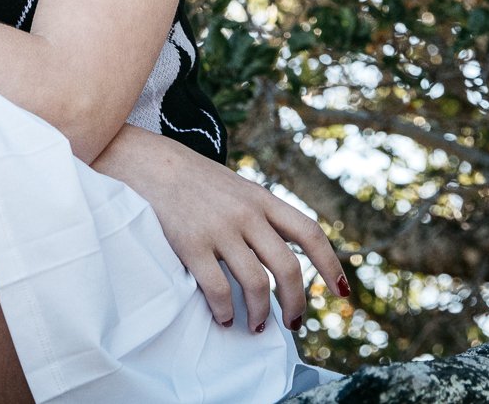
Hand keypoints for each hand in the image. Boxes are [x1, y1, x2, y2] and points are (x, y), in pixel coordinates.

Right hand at [91, 125, 347, 331]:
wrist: (147, 162)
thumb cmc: (191, 179)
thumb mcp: (235, 187)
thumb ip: (259, 213)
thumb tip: (283, 253)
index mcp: (261, 198)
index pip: (309, 233)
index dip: (331, 265)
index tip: (341, 292)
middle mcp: (246, 214)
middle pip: (288, 267)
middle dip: (296, 303)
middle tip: (293, 323)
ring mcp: (219, 229)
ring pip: (256, 284)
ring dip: (260, 314)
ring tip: (255, 326)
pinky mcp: (191, 244)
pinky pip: (218, 288)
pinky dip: (225, 311)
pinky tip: (224, 318)